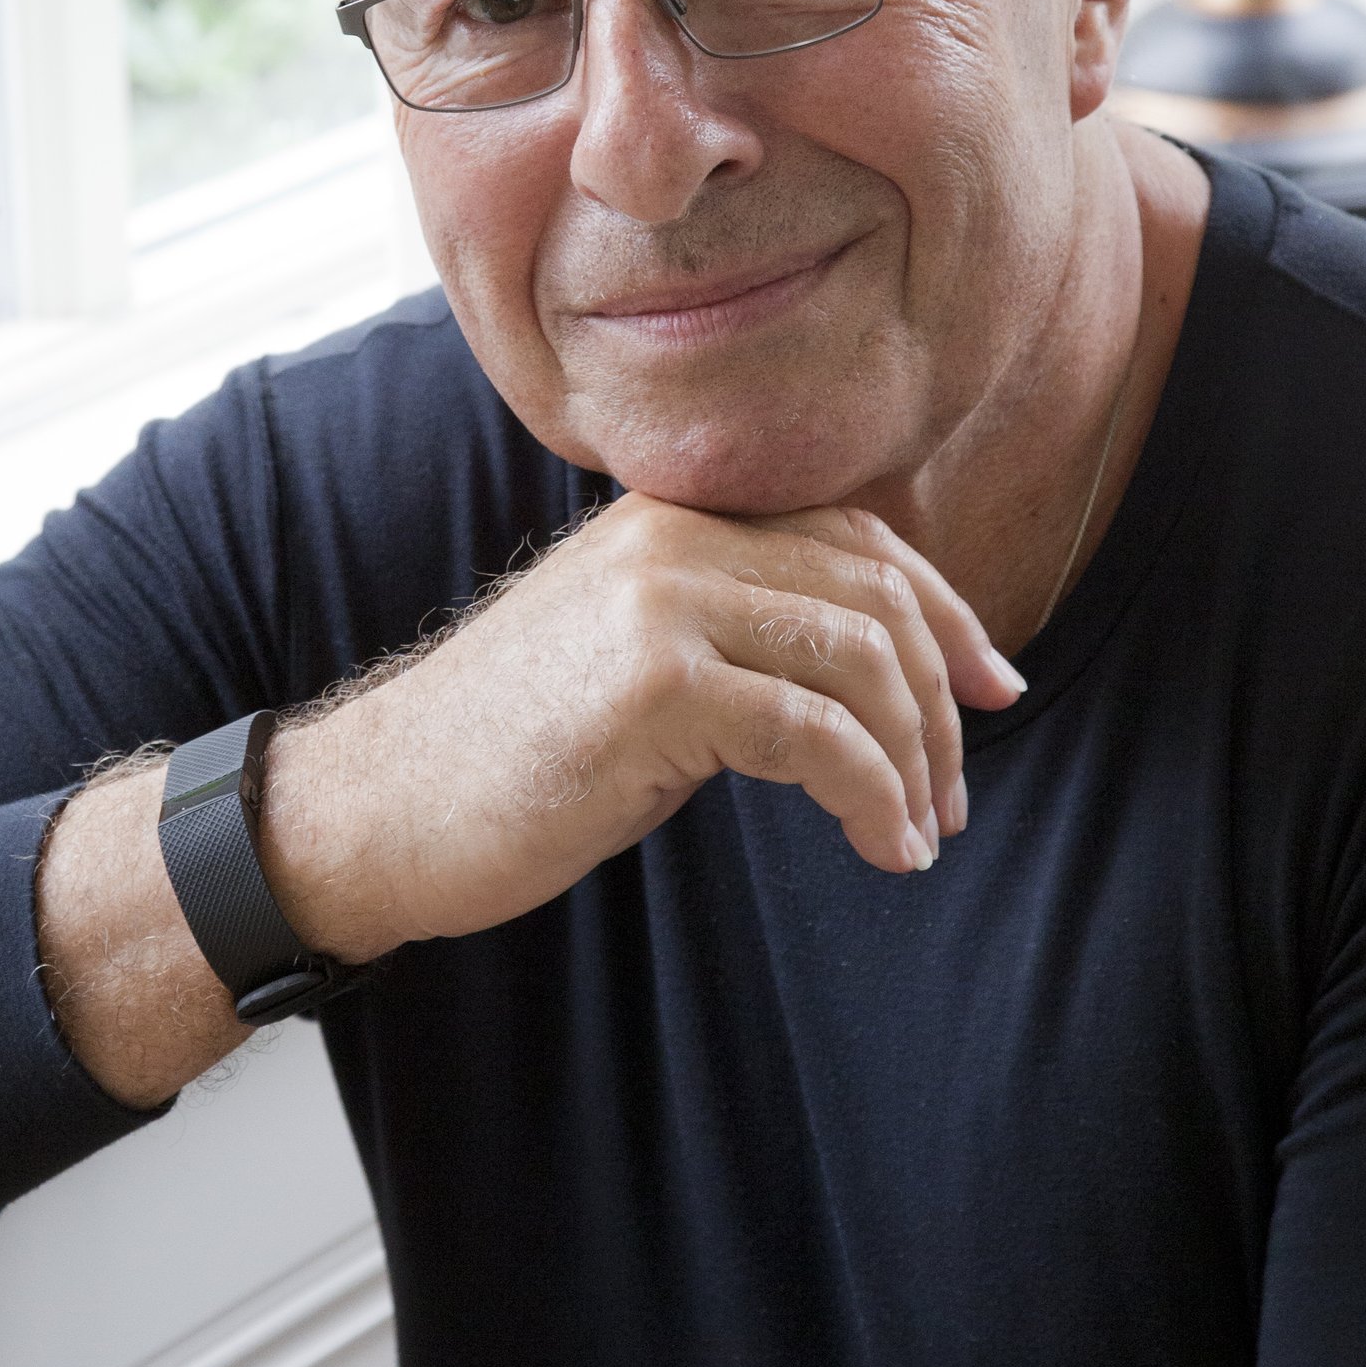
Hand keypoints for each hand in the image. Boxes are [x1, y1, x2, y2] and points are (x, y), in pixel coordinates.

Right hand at [269, 492, 1023, 965]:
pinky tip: (884, 847)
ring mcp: (662, 601)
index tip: (990, 690)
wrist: (376, 807)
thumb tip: (859, 678)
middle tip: (957, 791)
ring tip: (920, 834)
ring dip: (916, 760)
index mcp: (670, 519)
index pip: (852, 536)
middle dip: (942, 700)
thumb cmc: (503, 756)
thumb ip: (731, 635)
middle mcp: (672, 537)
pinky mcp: (655, 684)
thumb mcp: (631, 661)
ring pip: (860, 660)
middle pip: (873, 596)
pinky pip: (818, 735)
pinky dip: (875, 797)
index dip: (943, 611)